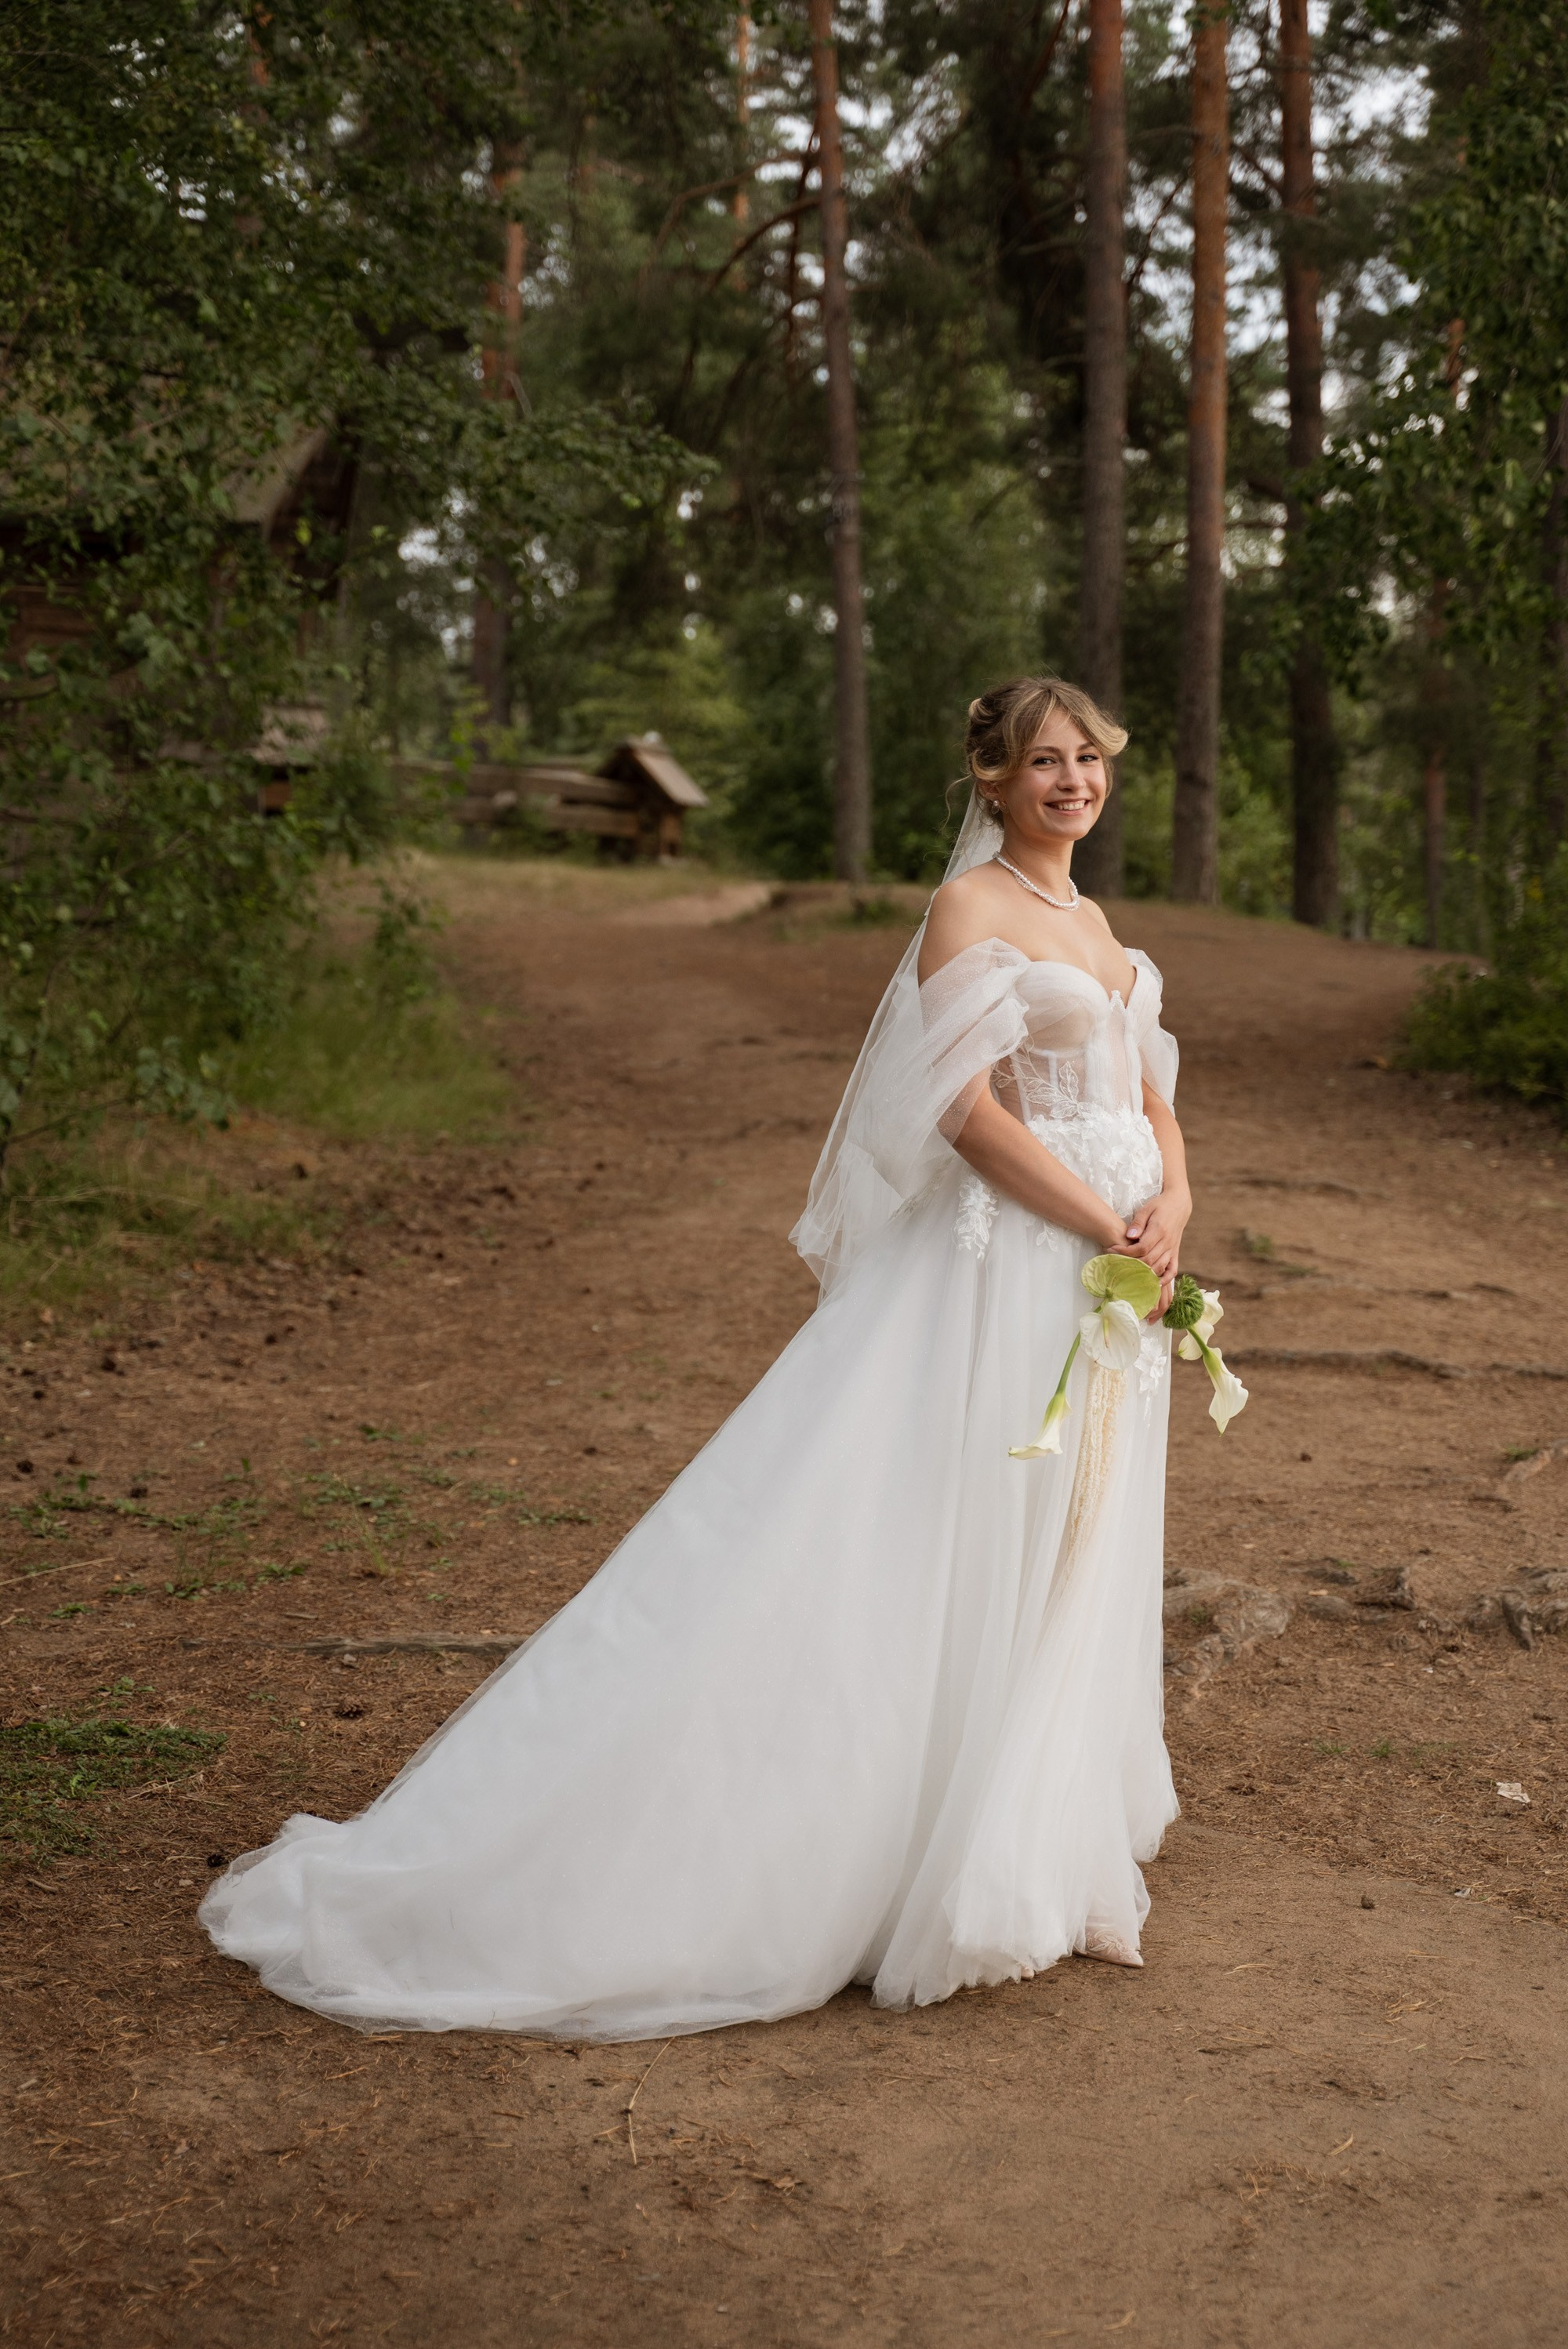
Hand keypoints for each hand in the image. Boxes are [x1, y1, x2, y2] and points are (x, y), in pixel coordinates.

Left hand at [1114, 1188, 1190, 1317]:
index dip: (1125, 1252)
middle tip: (1115, 1265)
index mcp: (1159, 1230)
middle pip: (1148, 1261)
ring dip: (1144, 1275)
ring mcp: (1172, 1250)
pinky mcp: (1175, 1254)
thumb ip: (1138, 1223)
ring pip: (1159, 1268)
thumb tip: (1129, 1236)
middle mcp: (1167, 1242)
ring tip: (1128, 1276)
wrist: (1178, 1205)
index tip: (1111, 1250)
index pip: (1141, 1248)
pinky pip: (1172, 1270)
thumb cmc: (1159, 1206)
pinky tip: (1153, 1285)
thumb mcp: (1146, 1209)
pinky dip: (1164, 1280)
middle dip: (1130, 1265)